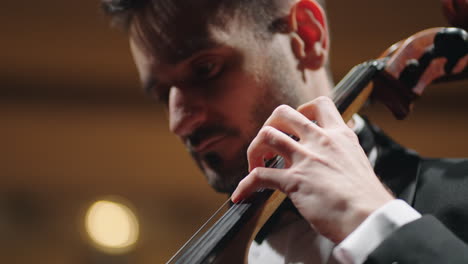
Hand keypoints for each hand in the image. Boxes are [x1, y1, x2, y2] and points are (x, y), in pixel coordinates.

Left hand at [231, 96, 393, 242]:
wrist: (370, 218)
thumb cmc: (367, 199)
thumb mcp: (358, 164)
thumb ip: (341, 156)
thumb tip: (332, 161)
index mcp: (340, 136)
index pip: (320, 103)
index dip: (301, 110)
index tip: (294, 126)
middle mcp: (321, 141)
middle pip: (283, 113)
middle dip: (269, 125)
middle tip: (269, 145)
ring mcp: (306, 158)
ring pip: (267, 135)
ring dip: (254, 151)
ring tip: (254, 166)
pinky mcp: (294, 180)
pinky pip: (258, 176)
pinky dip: (244, 186)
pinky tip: (241, 195)